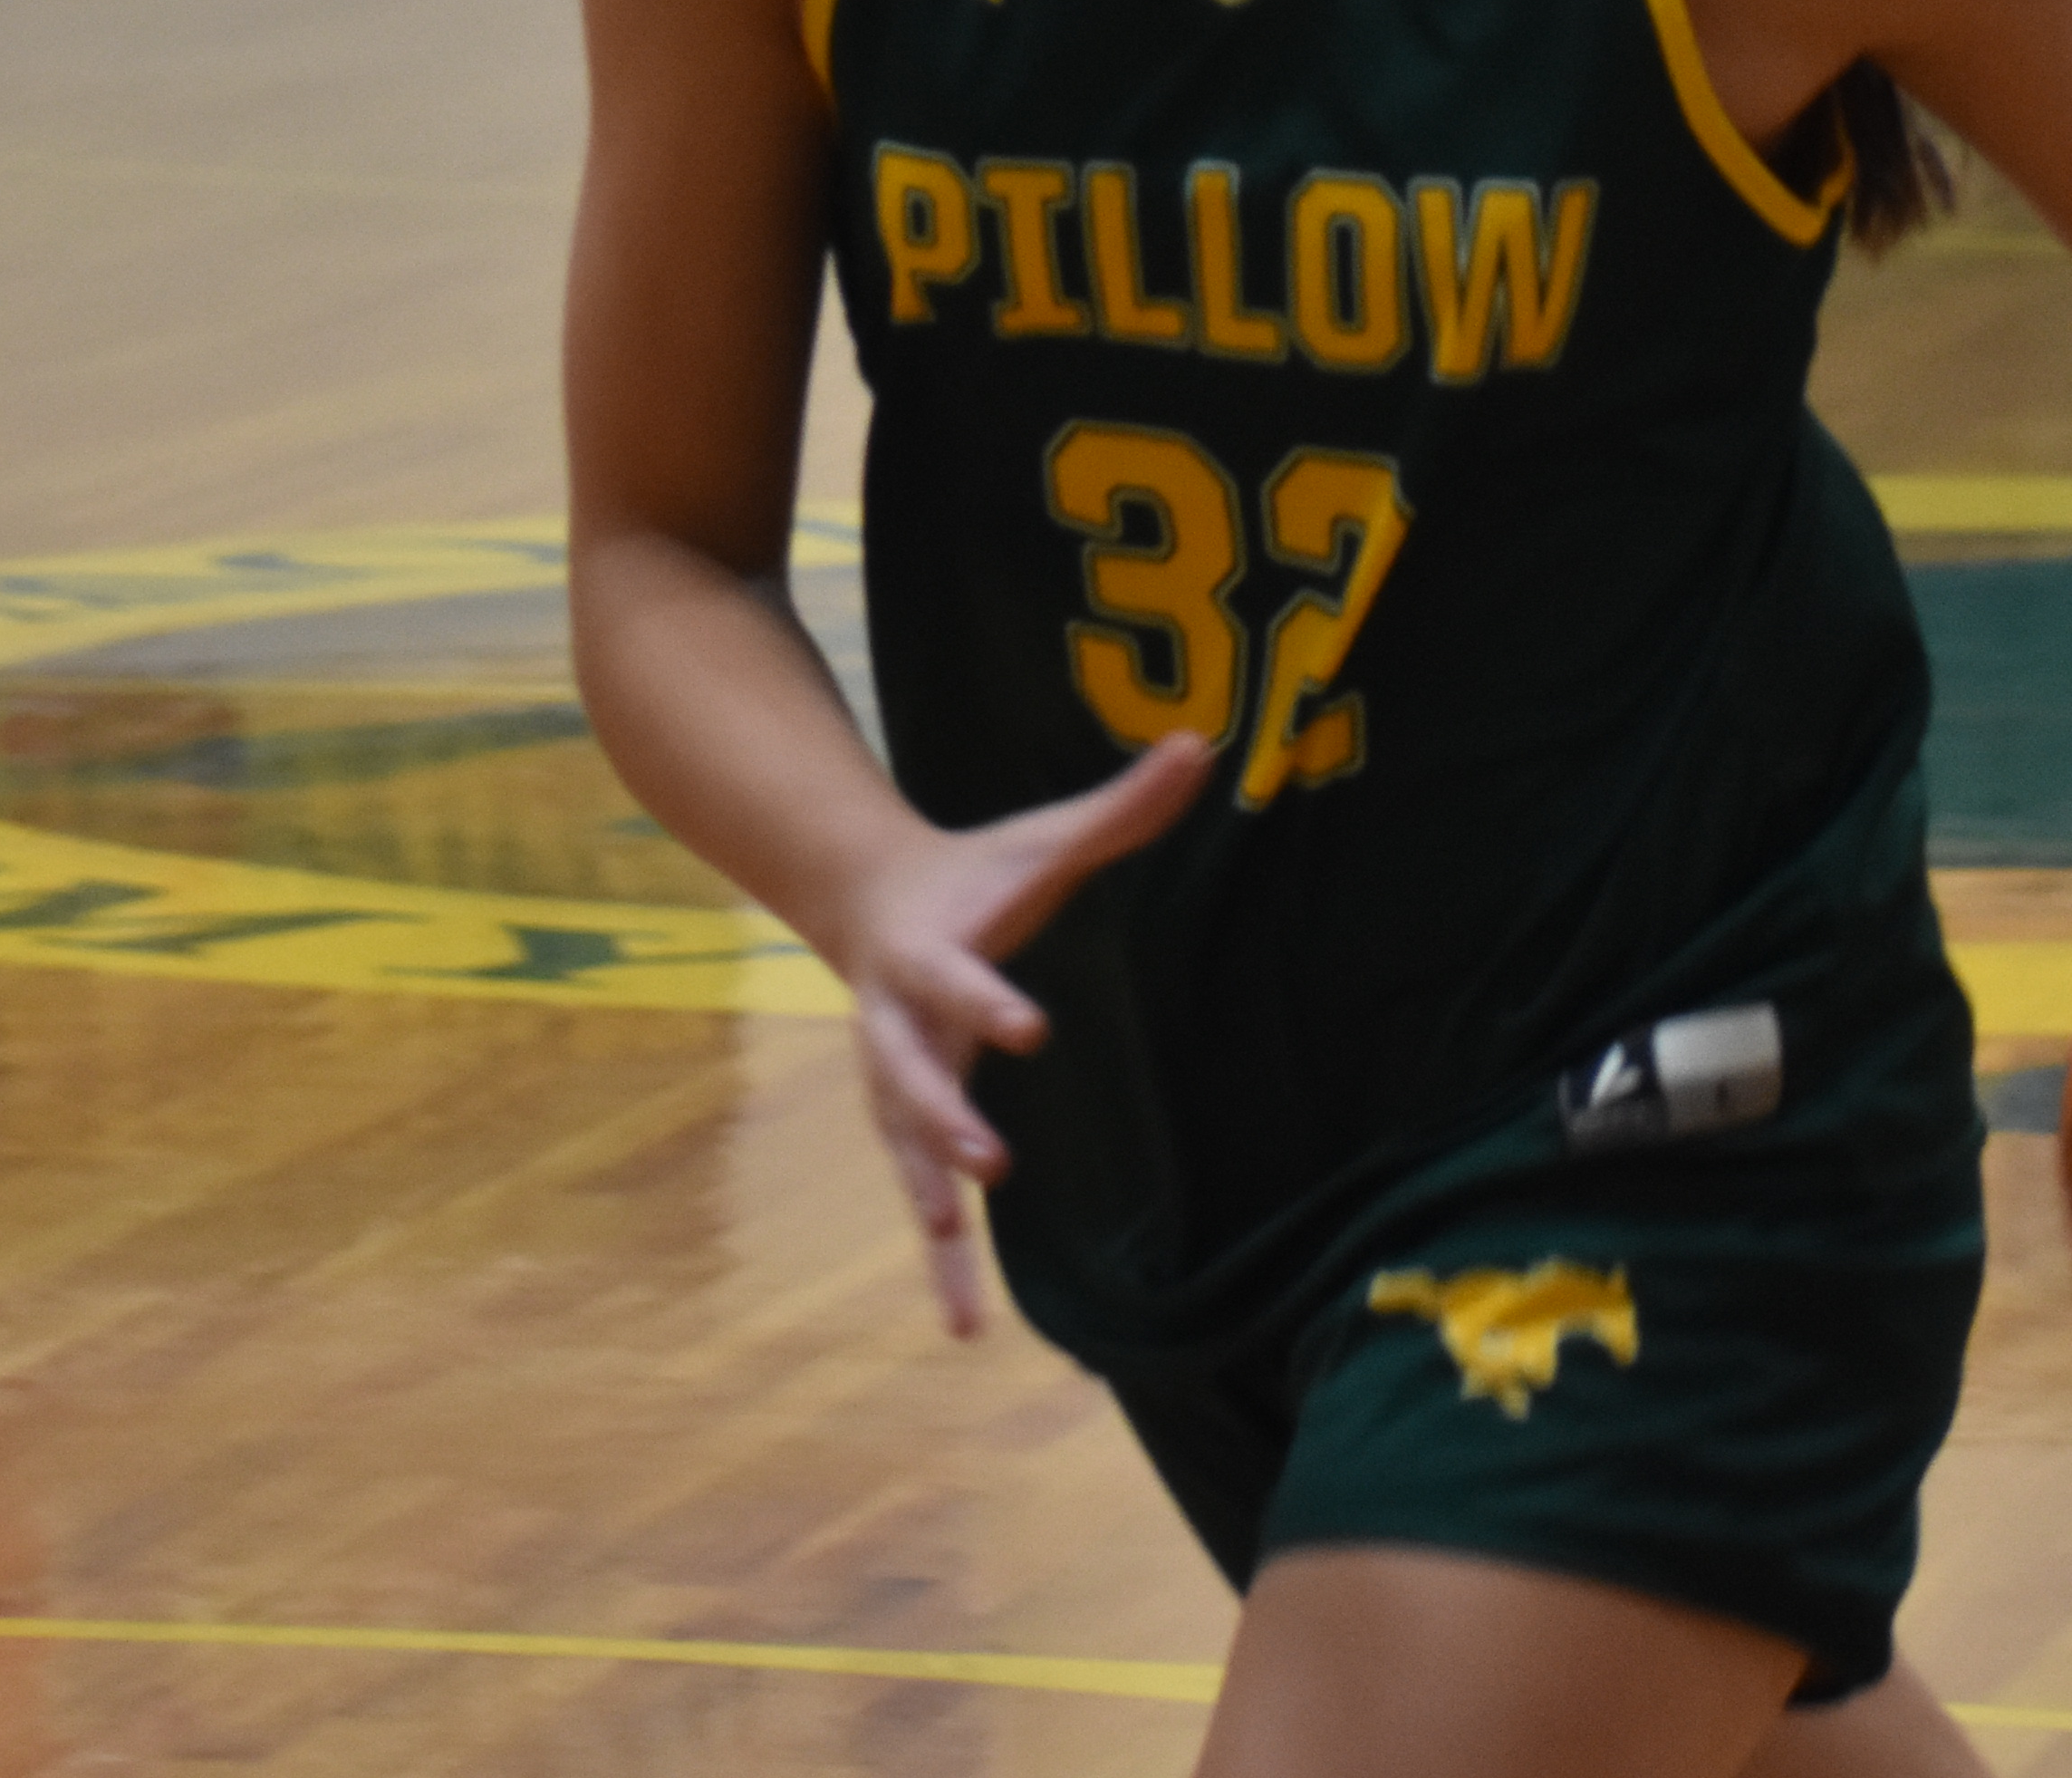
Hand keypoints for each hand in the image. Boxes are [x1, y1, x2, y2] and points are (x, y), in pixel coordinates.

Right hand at [827, 734, 1214, 1338]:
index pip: (953, 979)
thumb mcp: (1040, 838)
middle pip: (911, 1081)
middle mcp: (894, 1026)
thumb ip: (1120, 805)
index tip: (1030, 1029)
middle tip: (992, 1166)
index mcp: (927, 954)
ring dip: (935, 1212)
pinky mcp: (905, 1125)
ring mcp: (892, 1084)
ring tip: (966, 1283)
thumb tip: (1201, 745)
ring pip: (906, 1157)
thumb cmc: (978, 871)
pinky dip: (945, 1261)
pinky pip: (921, 1195)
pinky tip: (969, 1327)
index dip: (985, 1002)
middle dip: (945, 1124)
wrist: (869, 899)